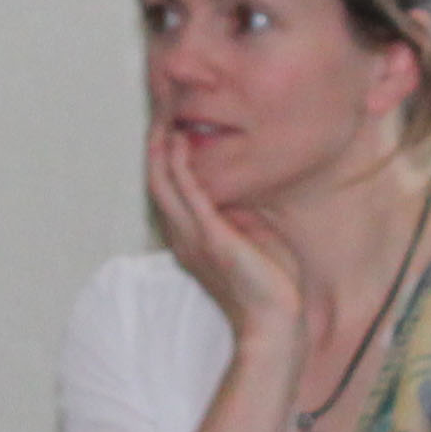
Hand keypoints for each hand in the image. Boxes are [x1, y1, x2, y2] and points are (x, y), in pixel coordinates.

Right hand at [144, 121, 310, 354]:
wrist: (275, 321)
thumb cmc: (269, 283)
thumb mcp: (251, 235)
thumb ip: (238, 211)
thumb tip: (237, 186)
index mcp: (191, 237)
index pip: (167, 189)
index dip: (163, 156)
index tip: (169, 124)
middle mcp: (183, 236)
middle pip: (156, 181)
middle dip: (155, 144)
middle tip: (157, 109)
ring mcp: (194, 237)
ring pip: (163, 184)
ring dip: (161, 148)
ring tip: (162, 115)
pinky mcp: (211, 238)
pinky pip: (188, 195)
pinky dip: (180, 166)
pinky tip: (179, 141)